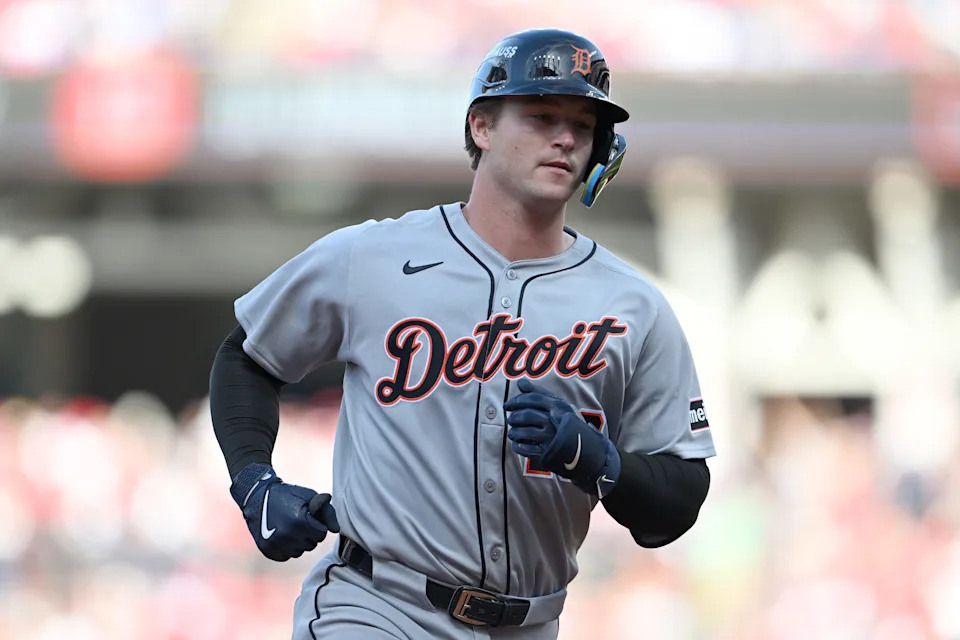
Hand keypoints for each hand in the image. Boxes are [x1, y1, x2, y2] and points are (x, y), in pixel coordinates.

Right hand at [229, 463, 339, 560]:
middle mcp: (287, 535)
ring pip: (299, 552)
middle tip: (299, 521)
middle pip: (312, 544)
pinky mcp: (267, 550)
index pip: (322, 533)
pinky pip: (286, 556)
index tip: (310, 516)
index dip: (318, 524)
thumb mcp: (310, 496)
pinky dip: (287, 548)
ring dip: (299, 542)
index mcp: (300, 521)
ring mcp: (275, 544)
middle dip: (310, 534)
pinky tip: (282, 534)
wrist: (258, 496)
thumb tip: (336, 530)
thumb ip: (328, 513)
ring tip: (290, 527)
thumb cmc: (289, 495)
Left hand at [504, 379, 620, 496]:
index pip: (534, 399)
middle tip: (510, 419)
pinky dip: (518, 446)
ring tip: (513, 433)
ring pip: (524, 432)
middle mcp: (556, 421)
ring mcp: (552, 437)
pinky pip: (526, 449)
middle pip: (527, 415)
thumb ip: (540, 393)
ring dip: (514, 432)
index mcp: (560, 407)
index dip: (517, 401)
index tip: (507, 405)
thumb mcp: (560, 406)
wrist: (589, 450)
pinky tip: (517, 444)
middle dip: (514, 417)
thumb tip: (520, 382)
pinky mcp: (548, 452)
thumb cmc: (570, 424)